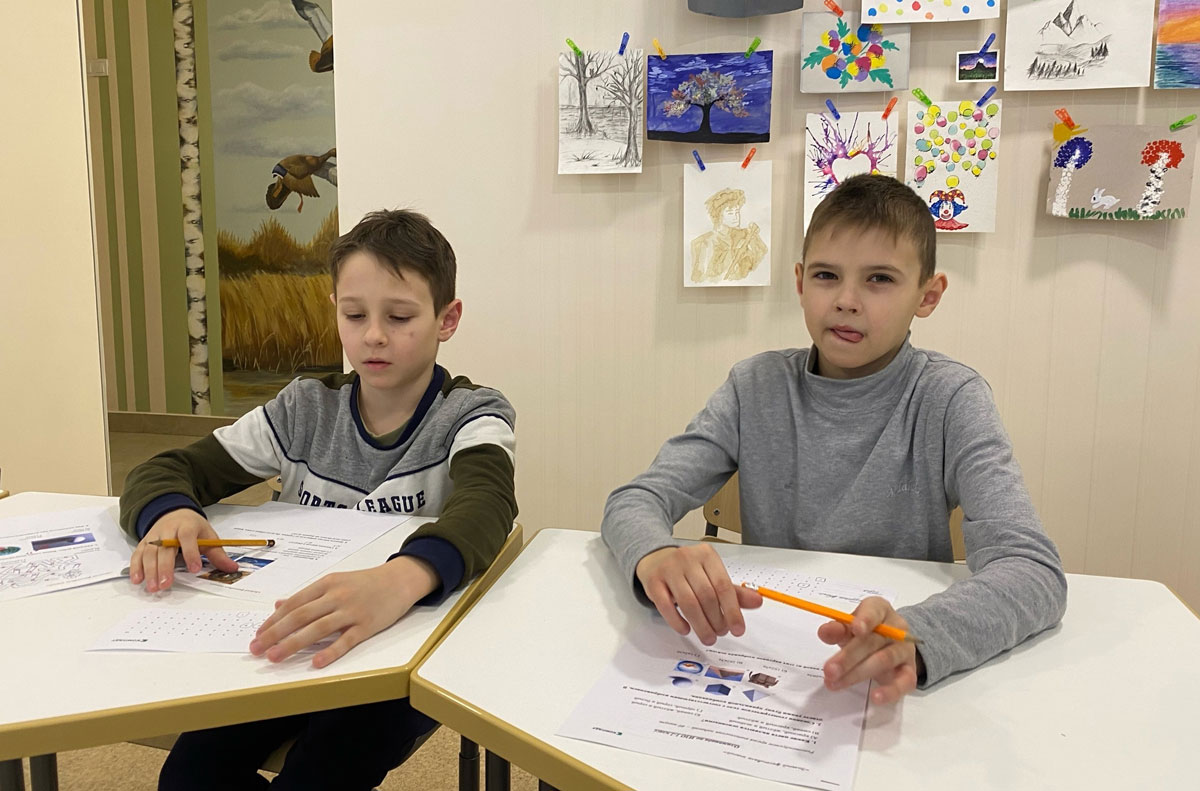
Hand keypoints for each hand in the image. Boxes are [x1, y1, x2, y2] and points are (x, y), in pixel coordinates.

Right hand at [129, 508, 237, 591]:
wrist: (174, 512)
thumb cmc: (193, 527)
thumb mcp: (208, 536)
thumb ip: (218, 554)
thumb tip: (232, 568)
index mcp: (187, 526)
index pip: (188, 537)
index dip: (191, 553)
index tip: (194, 568)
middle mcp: (168, 530)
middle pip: (165, 548)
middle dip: (165, 567)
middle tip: (166, 584)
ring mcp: (154, 536)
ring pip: (149, 552)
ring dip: (149, 570)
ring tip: (153, 587)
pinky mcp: (144, 542)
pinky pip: (137, 554)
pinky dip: (135, 567)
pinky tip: (137, 580)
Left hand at [249, 556, 438, 667]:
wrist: (400, 580)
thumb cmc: (365, 583)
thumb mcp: (335, 582)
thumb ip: (308, 595)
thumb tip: (278, 605)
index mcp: (326, 584)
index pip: (294, 604)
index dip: (273, 620)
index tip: (258, 634)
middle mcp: (336, 596)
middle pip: (300, 616)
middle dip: (275, 633)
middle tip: (256, 649)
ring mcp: (352, 611)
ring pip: (318, 628)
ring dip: (293, 643)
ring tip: (275, 657)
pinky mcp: (367, 625)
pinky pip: (346, 640)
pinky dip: (331, 651)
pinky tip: (317, 663)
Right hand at [635, 544, 762, 645]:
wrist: (655, 559)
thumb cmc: (687, 570)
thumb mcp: (711, 575)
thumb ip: (733, 591)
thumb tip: (757, 601)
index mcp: (706, 555)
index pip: (723, 586)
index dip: (732, 611)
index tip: (738, 629)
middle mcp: (687, 558)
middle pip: (707, 596)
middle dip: (716, 620)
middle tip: (721, 633)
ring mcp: (668, 569)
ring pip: (688, 603)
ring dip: (701, 625)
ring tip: (708, 637)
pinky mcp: (653, 582)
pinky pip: (666, 607)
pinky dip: (678, 622)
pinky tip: (686, 629)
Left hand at [818, 596, 921, 704]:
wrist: (893, 644)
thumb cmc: (867, 632)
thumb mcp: (850, 627)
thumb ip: (838, 629)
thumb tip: (824, 632)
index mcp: (880, 610)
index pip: (874, 611)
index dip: (865, 619)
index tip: (854, 629)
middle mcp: (896, 628)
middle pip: (873, 641)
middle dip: (848, 656)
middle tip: (829, 670)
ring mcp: (905, 650)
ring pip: (883, 660)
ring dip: (858, 673)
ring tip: (836, 683)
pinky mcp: (909, 672)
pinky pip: (903, 682)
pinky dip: (889, 691)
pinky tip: (875, 697)